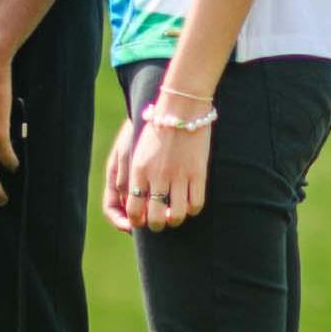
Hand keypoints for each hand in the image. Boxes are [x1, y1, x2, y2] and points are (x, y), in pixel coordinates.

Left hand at [105, 107, 214, 231]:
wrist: (182, 106)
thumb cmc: (159, 126)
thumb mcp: (139, 150)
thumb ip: (137, 174)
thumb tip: (138, 200)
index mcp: (139, 170)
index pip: (133, 209)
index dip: (137, 221)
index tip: (142, 219)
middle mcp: (157, 176)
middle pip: (154, 218)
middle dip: (156, 225)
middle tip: (160, 220)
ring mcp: (178, 175)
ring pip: (176, 215)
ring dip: (175, 220)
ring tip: (176, 215)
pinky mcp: (197, 172)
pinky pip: (196, 204)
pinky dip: (193, 209)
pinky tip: (191, 203)